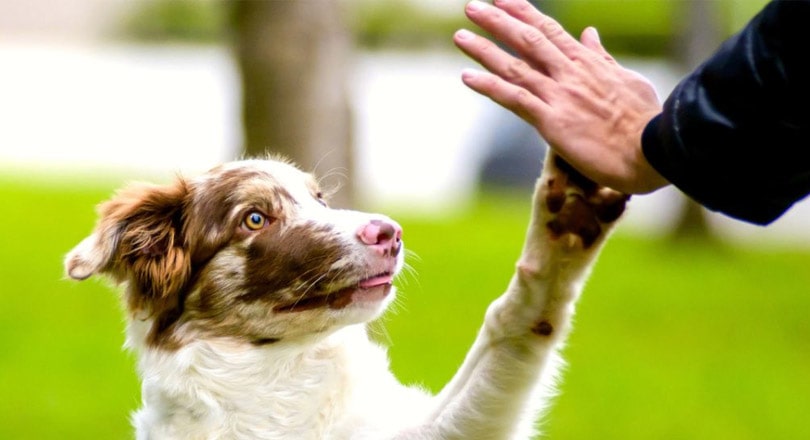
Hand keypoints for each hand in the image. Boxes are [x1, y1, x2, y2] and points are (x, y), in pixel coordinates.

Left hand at [454, 0, 667, 193]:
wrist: (653, 150)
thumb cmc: (646, 120)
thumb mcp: (627, 79)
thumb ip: (602, 58)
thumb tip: (590, 34)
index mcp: (587, 63)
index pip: (550, 29)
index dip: (523, 11)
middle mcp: (569, 73)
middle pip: (527, 39)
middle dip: (497, 21)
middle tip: (471, 7)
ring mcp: (559, 95)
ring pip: (515, 65)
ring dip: (484, 50)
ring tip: (460, 36)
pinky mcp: (552, 120)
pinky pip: (514, 99)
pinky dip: (489, 86)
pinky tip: (467, 77)